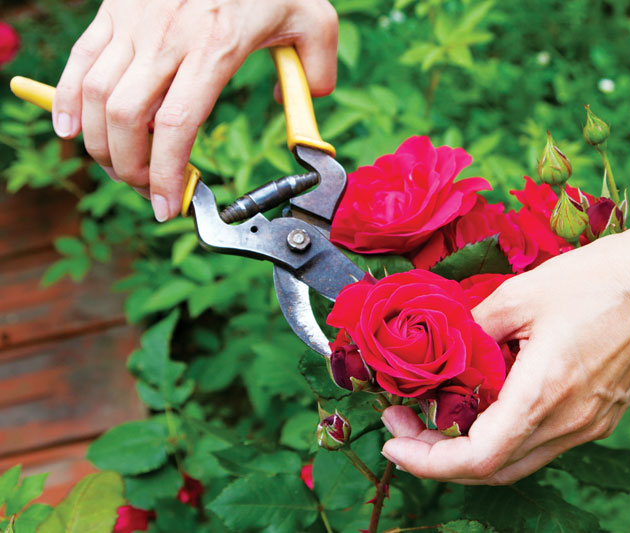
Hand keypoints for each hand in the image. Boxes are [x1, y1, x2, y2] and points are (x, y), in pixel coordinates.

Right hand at [52, 0, 337, 220]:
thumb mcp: (313, 17)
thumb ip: (317, 69)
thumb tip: (307, 105)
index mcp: (217, 47)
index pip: (179, 125)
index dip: (167, 174)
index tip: (170, 207)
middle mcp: (168, 37)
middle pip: (128, 118)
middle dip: (130, 169)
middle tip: (149, 189)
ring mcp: (134, 23)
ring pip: (96, 95)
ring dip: (99, 144)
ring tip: (119, 167)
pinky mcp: (114, 11)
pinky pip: (79, 61)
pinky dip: (67, 100)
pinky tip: (70, 131)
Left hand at [380, 228, 629, 483]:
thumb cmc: (600, 278)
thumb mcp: (520, 293)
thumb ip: (472, 327)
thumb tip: (441, 346)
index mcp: (544, 393)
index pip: (477, 459)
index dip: (427, 460)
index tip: (393, 440)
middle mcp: (570, 423)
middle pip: (493, 470)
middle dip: (438, 457)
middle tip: (404, 424)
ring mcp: (590, 424)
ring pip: (517, 461)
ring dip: (470, 450)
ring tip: (436, 416)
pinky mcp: (601, 416)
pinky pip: (542, 442)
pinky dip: (504, 436)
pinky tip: (485, 404)